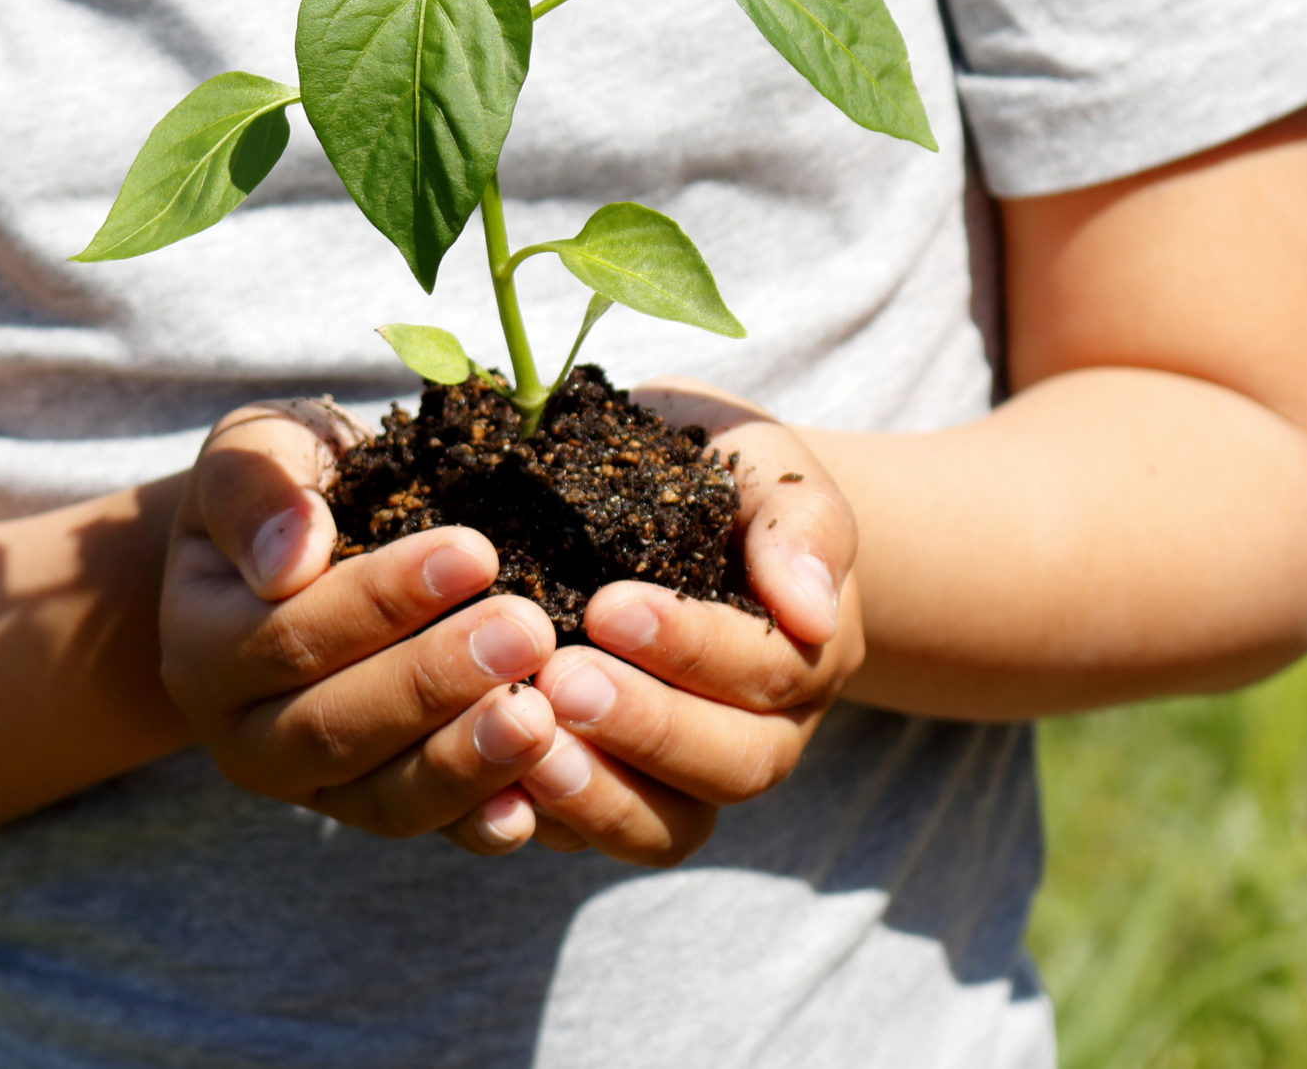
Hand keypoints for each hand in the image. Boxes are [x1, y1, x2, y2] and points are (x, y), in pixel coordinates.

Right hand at [156, 398, 565, 854]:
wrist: (302, 545)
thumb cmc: (290, 484)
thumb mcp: (256, 449)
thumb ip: (255, 487)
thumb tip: (290, 558)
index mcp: (200, 643)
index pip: (286, 634)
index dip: (381, 600)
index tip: (474, 552)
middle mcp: (241, 732)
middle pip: (332, 727)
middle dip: (433, 682)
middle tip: (527, 631)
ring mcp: (309, 784)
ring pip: (380, 796)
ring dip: (463, 760)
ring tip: (539, 715)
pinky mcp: (371, 808)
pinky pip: (425, 828)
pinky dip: (477, 821)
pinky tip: (533, 807)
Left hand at [517, 379, 863, 865]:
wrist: (675, 498)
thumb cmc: (718, 476)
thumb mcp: (767, 468)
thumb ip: (801, 525)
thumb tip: (812, 611)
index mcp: (803, 653)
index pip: (765, 671)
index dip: (691, 648)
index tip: (608, 606)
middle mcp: (761, 732)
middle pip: (732, 765)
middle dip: (646, 727)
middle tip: (560, 679)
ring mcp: (689, 777)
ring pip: (669, 826)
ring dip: (600, 793)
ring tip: (530, 744)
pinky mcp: (615, 796)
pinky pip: (595, 838)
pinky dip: (548, 821)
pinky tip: (493, 786)